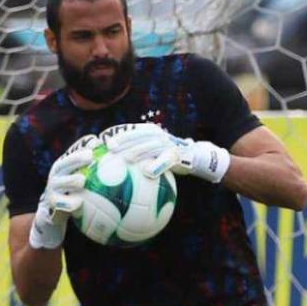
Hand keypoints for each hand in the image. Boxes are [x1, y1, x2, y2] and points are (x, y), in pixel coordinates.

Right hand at [29, 135, 97, 248]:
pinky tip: (77, 204)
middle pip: (65, 162)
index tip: (99, 142)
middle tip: (90, 156)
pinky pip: (57, 203)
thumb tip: (126, 167)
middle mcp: (57, 174)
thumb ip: (101, 176)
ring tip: (81, 181)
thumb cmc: (76, 198)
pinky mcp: (49, 204)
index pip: (74, 150)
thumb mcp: (88, 185)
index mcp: (67, 165)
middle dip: (76, 157)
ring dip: (69, 180)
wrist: (54, 217)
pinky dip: (67, 203)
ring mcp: (51, 188)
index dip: (85, 144)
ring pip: (58, 182)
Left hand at [100, 123, 229, 183]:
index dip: (121, 135)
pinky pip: (167, 160)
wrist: (201, 160)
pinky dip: (157, 165)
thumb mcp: (158, 157)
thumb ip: (143, 158)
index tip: (105, 142)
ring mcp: (171, 145)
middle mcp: (162, 137)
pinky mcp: (181, 155)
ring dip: (139, 151)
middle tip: (110, 148)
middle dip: (125, 140)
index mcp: (155, 135)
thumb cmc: (174, 159)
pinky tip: (147, 173)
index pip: (135, 132)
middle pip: (141, 136)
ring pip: (152, 146)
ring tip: (126, 159)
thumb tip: (120, 168)